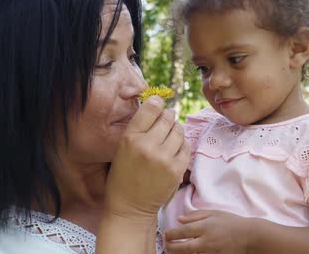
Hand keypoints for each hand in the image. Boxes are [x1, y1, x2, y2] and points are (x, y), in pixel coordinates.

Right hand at [104, 96, 190, 220]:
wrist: (130, 207)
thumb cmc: (124, 175)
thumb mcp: (122, 147)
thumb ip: (139, 127)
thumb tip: (158, 103)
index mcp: (131, 138)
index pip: (151, 108)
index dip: (157, 102)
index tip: (159, 102)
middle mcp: (148, 146)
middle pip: (168, 117)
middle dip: (168, 116)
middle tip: (165, 120)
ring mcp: (164, 158)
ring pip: (179, 130)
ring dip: (176, 130)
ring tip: (169, 137)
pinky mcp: (177, 170)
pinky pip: (186, 146)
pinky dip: (182, 145)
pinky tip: (173, 150)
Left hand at [165, 210, 251, 253]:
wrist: (249, 236)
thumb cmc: (231, 222)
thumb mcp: (214, 213)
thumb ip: (195, 215)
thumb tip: (179, 219)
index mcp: (204, 227)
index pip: (182, 232)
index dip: (171, 234)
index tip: (166, 234)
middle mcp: (206, 241)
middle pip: (183, 248)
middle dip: (171, 247)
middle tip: (167, 245)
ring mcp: (211, 252)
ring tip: (176, 250)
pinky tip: (189, 253)